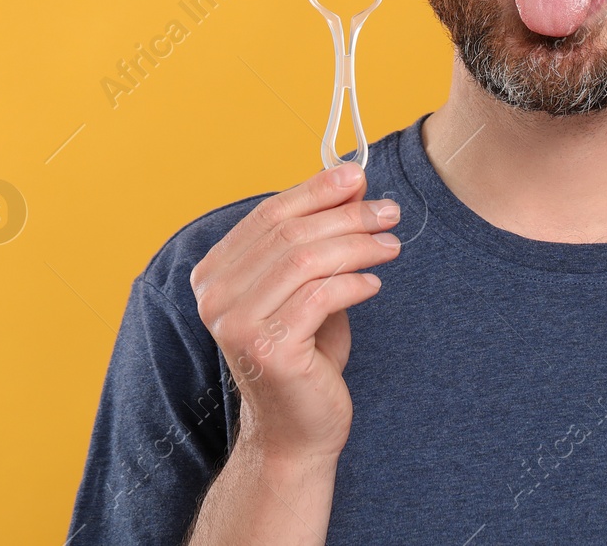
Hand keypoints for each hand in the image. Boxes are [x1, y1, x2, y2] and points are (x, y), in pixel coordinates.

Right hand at [189, 163, 399, 461]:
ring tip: (392, 246)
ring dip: (357, 246)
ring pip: (306, 261)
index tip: (358, 175)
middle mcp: (215, 297)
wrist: (296, 430)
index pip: (270, 214)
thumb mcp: (309, 285)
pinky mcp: (268, 349)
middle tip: (389, 213)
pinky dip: (354, 283)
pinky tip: (374, 285)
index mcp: (215, 274)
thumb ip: (320, 236)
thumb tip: (351, 179)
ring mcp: (236, 324)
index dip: (317, 190)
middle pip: (290, 234)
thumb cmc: (305, 354)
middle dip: (347, 216)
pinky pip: (320, 297)